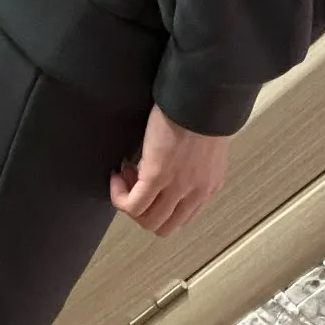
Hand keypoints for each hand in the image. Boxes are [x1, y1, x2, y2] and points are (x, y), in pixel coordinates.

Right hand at [109, 104, 230, 234]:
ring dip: (130, 204)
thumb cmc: (202, 111)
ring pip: (147, 221)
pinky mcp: (158, 177)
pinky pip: (132, 205)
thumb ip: (190, 166)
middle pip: (164, 227)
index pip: (182, 219)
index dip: (160, 206)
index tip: (149, 185)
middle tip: (134, 184)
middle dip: (144, 210)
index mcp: (208, 186)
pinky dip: (119, 197)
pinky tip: (116, 176)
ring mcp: (178, 188)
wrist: (202, 96)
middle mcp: (196, 193)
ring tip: (124, 176)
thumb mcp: (204, 148)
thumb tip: (166, 168)